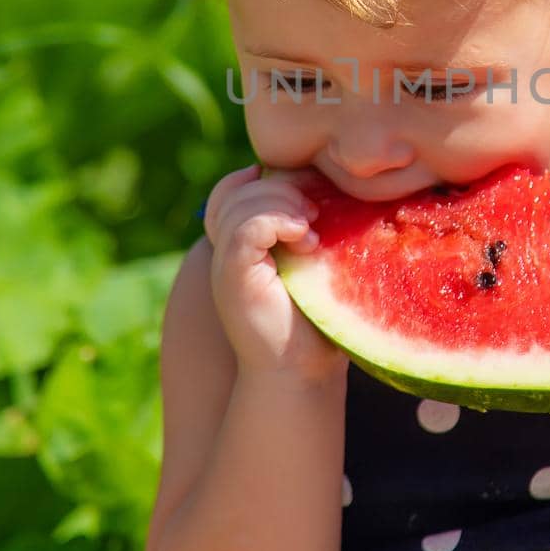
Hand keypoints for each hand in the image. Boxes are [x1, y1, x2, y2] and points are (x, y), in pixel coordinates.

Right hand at [202, 162, 347, 384]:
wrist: (300, 372)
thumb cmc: (312, 322)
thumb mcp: (310, 264)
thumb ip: (304, 228)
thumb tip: (325, 188)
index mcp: (239, 246)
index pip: (232, 189)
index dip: (264, 178)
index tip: (305, 188)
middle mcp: (224, 252)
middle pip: (237, 190)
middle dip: (281, 188)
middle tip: (314, 212)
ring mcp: (225, 264)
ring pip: (241, 204)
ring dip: (283, 204)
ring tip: (311, 230)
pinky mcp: (233, 277)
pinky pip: (245, 229)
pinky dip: (276, 222)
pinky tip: (305, 239)